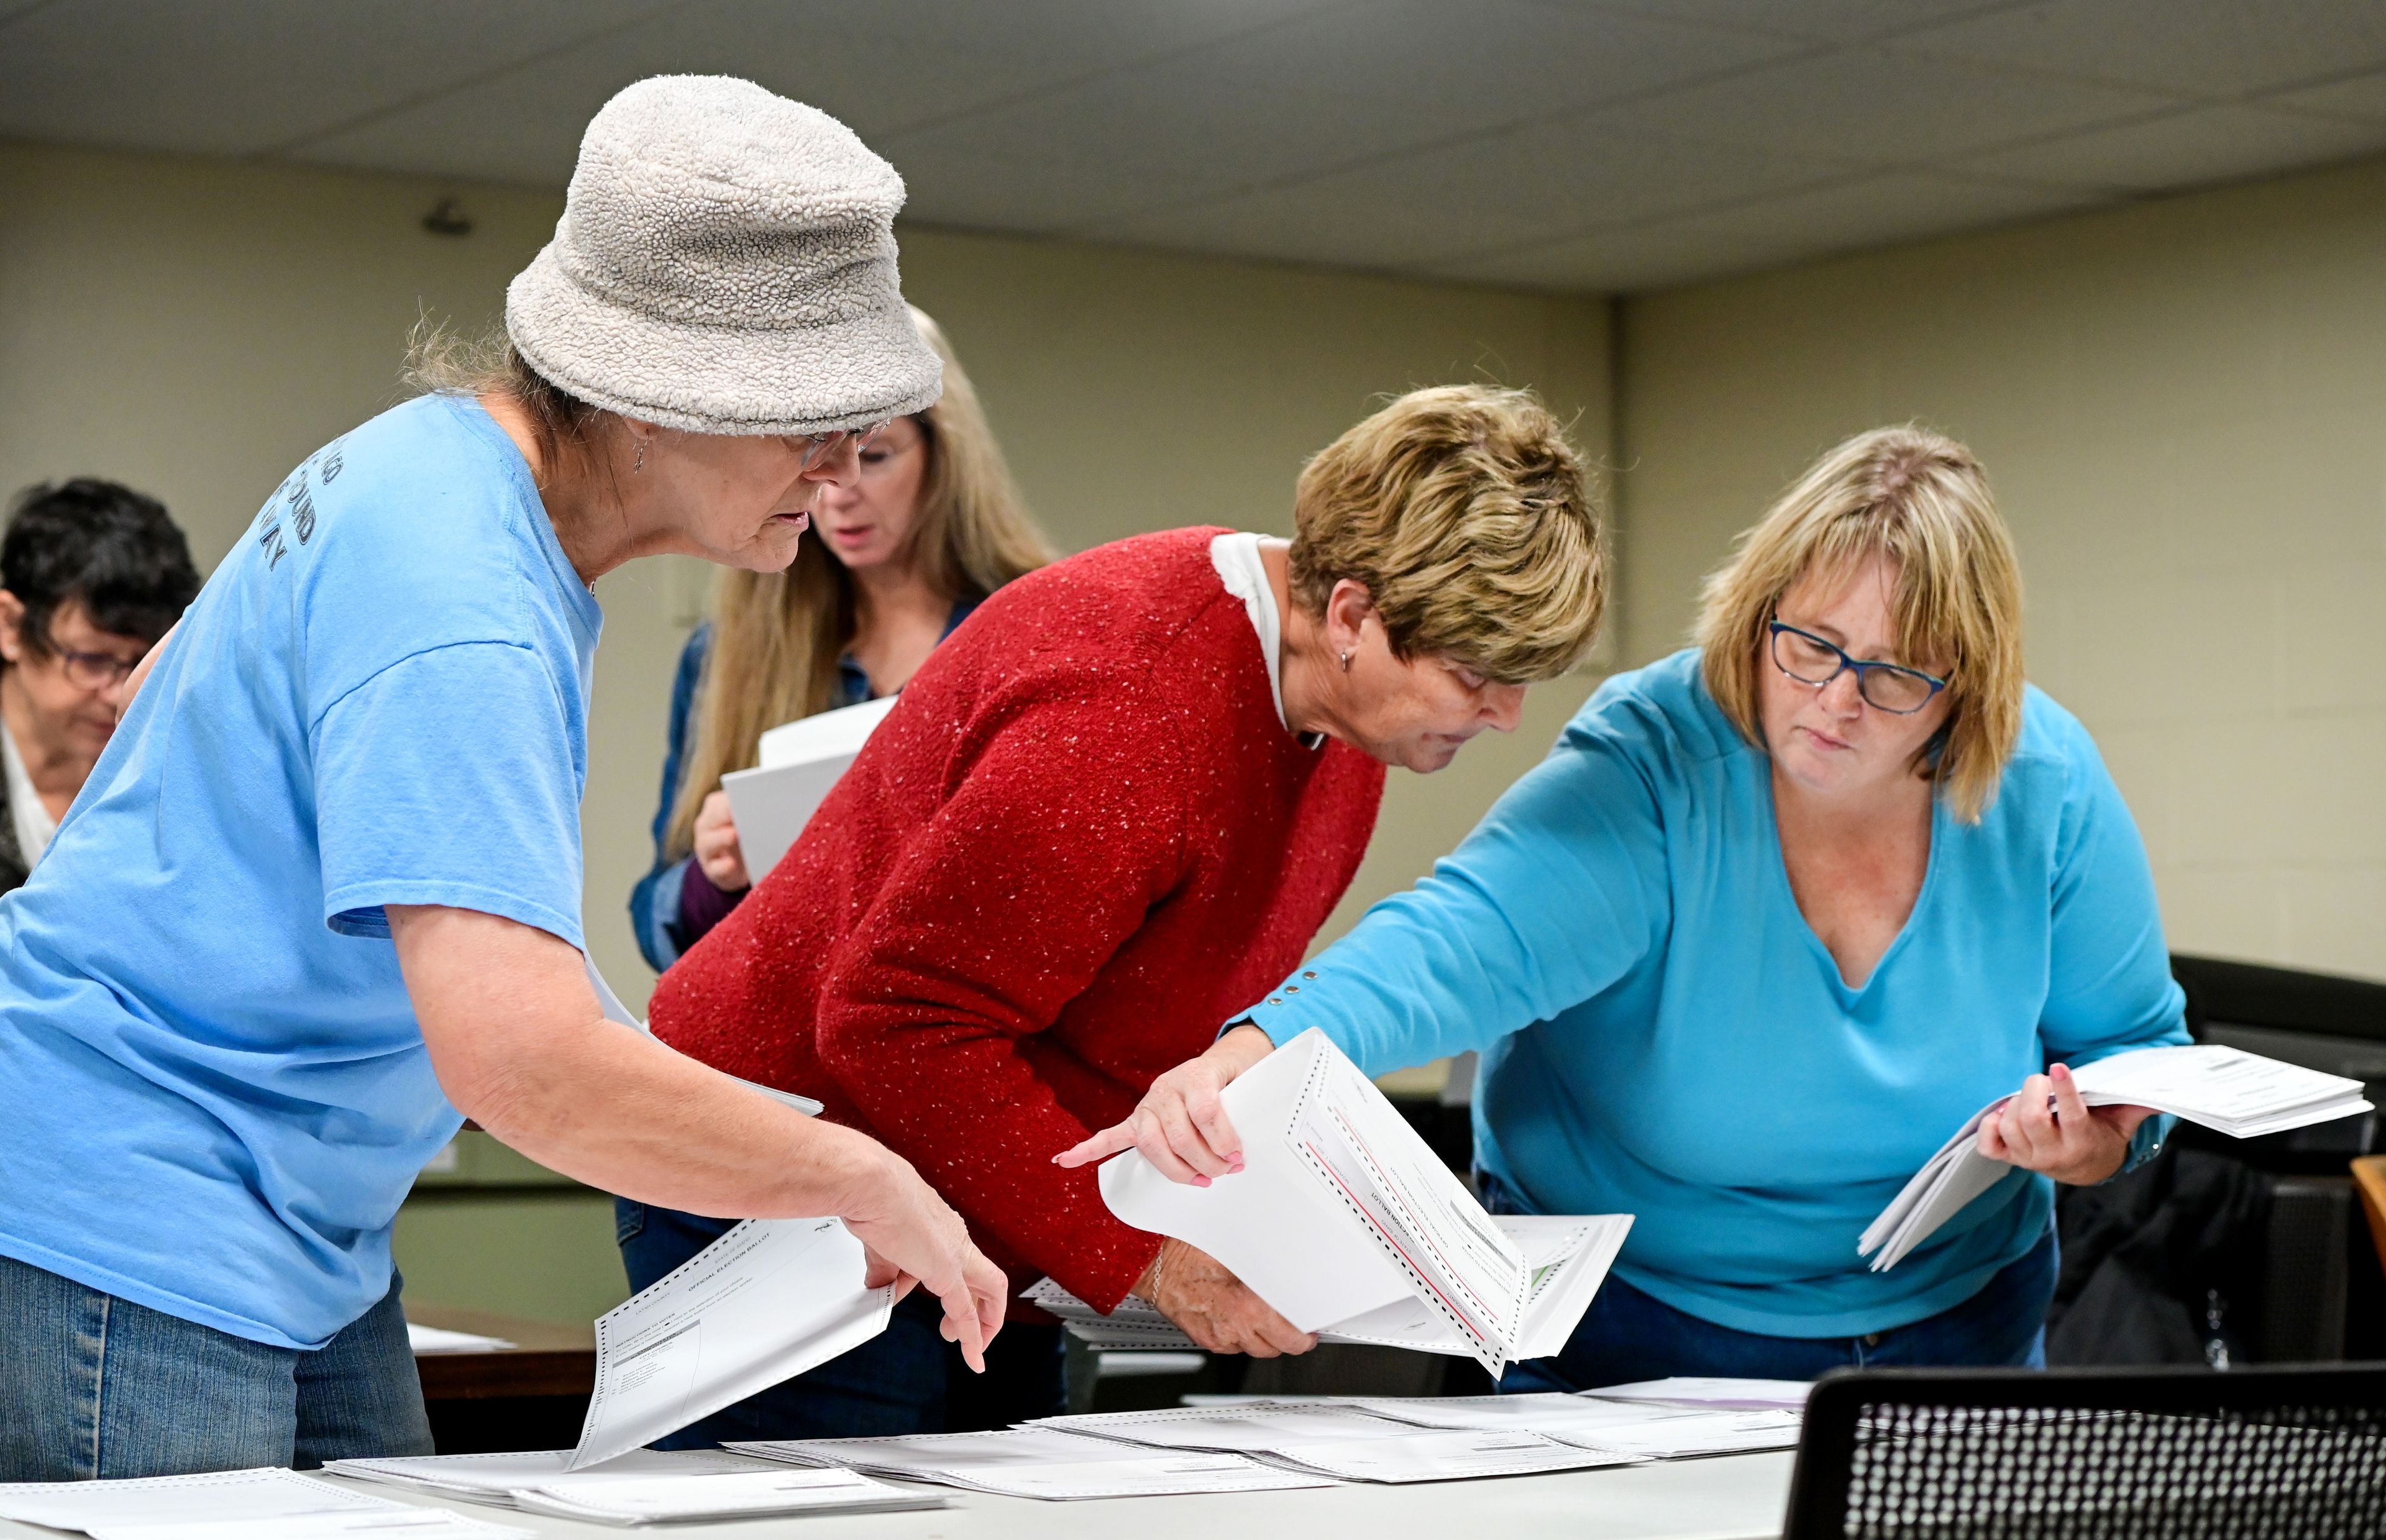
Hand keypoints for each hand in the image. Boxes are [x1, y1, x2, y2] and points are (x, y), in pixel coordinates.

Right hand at [693, 790, 750, 891]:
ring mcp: (705, 849)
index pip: (721, 801)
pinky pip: (715, 868)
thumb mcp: (750, 821)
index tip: (746, 796)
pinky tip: (731, 864)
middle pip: (713, 818)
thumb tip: (777, 804)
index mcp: (716, 808)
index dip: (733, 799)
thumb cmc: (747, 836)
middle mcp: (706, 826)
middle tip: (738, 811)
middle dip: (726, 814)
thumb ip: (757, 812)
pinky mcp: (711, 870)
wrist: (736, 866)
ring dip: (722, 838)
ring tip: (734, 834)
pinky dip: (723, 866)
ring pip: (709, 842)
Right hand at [838, 1146, 1008, 1371]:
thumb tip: (880, 1284)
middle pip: (984, 1276)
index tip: (939, 1299)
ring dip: (979, 1321)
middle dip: (978, 1305)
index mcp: (939, 1226)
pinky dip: (974, 1337)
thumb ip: (884, 1266)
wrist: (870, 1185)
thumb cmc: (871, 1197)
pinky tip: (973, 1356)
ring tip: (962, 1343)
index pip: (951, 1258)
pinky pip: (968, 1312)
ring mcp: (955, 1253)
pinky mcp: (948, 1272)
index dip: (947, 1283)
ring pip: (989, 1290)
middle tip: (959, 1328)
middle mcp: (953, 1238)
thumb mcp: (879, 1241)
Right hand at [1053, 1024, 1274, 1182]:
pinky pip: (1111, 1136)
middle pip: (1178, 1133)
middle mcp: (1166, 1087)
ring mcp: (1148, 1105)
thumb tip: (1254, 1150)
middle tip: (1227, 1171)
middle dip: (1205, 1160)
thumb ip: (1251, 1112)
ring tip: (1201, 1179)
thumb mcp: (1251, 1088)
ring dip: (1177, 1169)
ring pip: (1151, 1144)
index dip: (1222, 1138)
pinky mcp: (1137, 1120)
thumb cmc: (1239, 1081)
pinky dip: (1088, 1150)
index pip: (1204, 1110)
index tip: (1238, 1156)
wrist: (1225, 1062)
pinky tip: (1064, 1160)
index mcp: (1196, 1074)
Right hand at [1135, 1239, 1314, 1356]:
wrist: (1156, 1262)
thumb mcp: (1239, 1252)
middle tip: (1294, 1324)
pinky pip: (1234, 1346)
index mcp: (1248, 1306)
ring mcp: (1219, 1337)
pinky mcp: (1206, 1340)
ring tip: (1268, 1318)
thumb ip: (1268, 1268)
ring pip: (1256, 1350)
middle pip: (1277, 1348)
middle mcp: (1234, 1327)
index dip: (1306, 1335)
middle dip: (1288, 1337)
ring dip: (1266, 1337)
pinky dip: (1243, 1336)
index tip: (1311, 1329)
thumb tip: (1291, 1271)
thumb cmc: (1189, 1251)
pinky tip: (1241, 1318)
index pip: (1292, 1338)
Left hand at [1975, 1063, 2153, 1185]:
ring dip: (2015, 1103)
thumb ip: (2136, 1106)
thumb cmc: (2103, 1135)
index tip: (2060, 1066)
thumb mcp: (2123, 1122)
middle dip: (2033, 1090)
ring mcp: (2029, 1158)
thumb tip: (2161, 1094)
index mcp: (2083, 1142)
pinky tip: (2004, 1113)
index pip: (2072, 1116)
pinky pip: (1988, 1145)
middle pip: (2032, 1118)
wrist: (2086, 1169)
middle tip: (2042, 1080)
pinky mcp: (2011, 1159)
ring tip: (2030, 1096)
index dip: (2065, 1091)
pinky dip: (1990, 1125)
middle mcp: (2054, 1154)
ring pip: (2010, 1126)